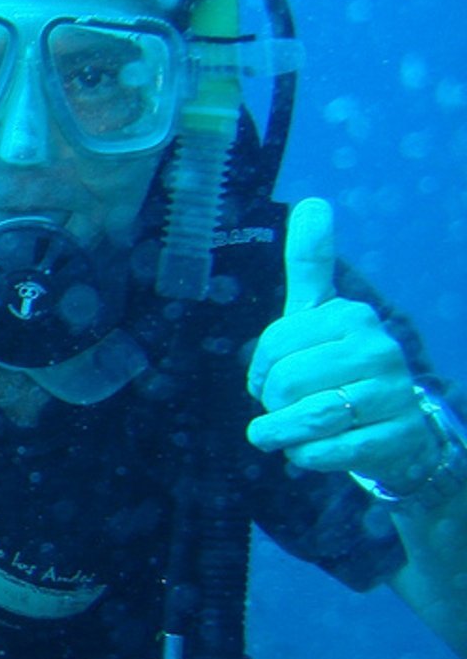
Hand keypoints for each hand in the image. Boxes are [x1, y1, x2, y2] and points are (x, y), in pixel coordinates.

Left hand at [247, 198, 435, 489]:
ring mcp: (392, 394)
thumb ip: (311, 263)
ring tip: (288, 432)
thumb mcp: (321, 315)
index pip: (271, 347)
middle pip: (284, 384)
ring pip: (304, 419)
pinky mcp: (395, 437)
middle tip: (289, 406)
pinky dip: (305, 457)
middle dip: (273, 404)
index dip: (261, 372)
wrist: (397, 429)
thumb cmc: (342, 367)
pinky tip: (316, 448)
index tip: (275, 376)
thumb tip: (312, 202)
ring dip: (282, 433)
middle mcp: (378, 349)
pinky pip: (323, 453)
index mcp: (352, 316)